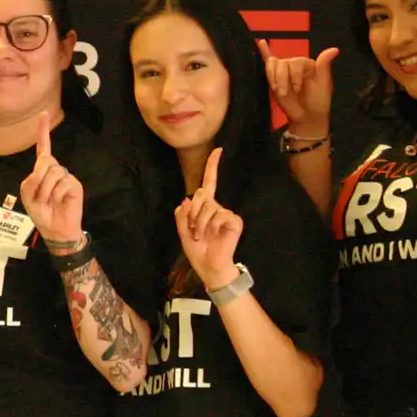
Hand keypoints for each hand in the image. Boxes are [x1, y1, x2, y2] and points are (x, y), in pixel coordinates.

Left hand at [19, 111, 84, 246]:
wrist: (55, 229)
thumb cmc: (41, 212)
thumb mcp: (28, 195)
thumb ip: (32, 179)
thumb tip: (48, 167)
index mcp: (42, 170)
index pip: (43, 147)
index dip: (42, 131)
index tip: (43, 113)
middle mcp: (55, 169)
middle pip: (44, 161)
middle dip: (38, 179)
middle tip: (39, 197)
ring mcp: (66, 176)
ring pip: (53, 173)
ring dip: (46, 190)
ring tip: (49, 201)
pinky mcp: (75, 185)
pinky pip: (62, 183)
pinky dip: (56, 195)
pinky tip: (60, 202)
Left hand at [176, 147, 243, 289]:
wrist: (209, 267)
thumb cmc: (197, 250)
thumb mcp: (182, 231)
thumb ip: (182, 215)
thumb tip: (186, 199)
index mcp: (204, 207)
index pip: (208, 183)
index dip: (212, 166)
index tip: (218, 150)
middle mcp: (217, 207)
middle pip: (201, 195)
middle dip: (192, 213)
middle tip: (193, 230)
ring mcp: (226, 213)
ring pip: (208, 206)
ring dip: (199, 223)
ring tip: (200, 235)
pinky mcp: (234, 220)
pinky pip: (219, 214)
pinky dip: (211, 226)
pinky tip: (214, 235)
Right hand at [261, 41, 337, 136]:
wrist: (307, 117)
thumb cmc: (318, 101)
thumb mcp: (323, 84)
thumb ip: (324, 65)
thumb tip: (334, 49)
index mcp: (308, 64)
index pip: (295, 62)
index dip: (294, 75)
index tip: (297, 89)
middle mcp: (295, 65)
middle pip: (282, 63)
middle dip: (282, 79)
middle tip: (286, 93)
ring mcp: (284, 71)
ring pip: (272, 65)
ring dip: (273, 78)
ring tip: (278, 91)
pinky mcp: (274, 78)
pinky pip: (269, 61)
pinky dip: (265, 51)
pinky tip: (262, 42)